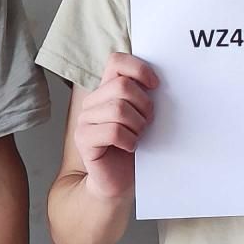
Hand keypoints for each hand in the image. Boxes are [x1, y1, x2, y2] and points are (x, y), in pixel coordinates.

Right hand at [74, 53, 158, 200]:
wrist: (119, 181)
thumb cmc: (133, 148)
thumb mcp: (142, 116)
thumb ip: (144, 96)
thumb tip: (160, 80)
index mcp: (106, 90)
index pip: (116, 62)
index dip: (139, 69)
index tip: (156, 85)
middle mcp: (92, 102)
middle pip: (121, 86)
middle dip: (144, 104)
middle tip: (148, 122)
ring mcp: (85, 120)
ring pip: (118, 109)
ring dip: (137, 125)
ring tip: (138, 136)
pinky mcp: (83, 139)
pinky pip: (112, 131)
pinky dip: (129, 140)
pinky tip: (131, 147)